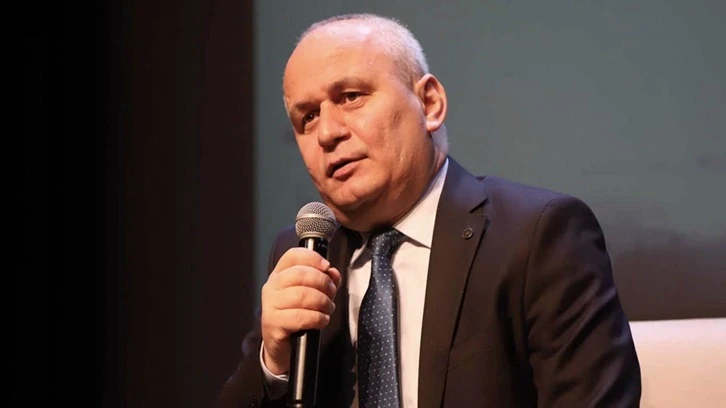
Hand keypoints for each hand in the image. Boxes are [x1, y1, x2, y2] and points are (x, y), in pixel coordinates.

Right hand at [260, 247, 341, 374]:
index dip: (312, 258)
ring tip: (328, 309)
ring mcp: (270, 305)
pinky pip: (300, 316)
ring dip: (322, 302)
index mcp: (279, 275)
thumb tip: (333, 272)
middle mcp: (272, 287)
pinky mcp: (273, 323)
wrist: (281, 347)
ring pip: (301, 295)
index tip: (327, 267)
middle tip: (331, 294)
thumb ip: (324, 281)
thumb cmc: (296, 316)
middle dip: (323, 283)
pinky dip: (317, 318)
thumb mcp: (311, 295)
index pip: (292, 256)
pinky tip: (322, 320)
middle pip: (299, 274)